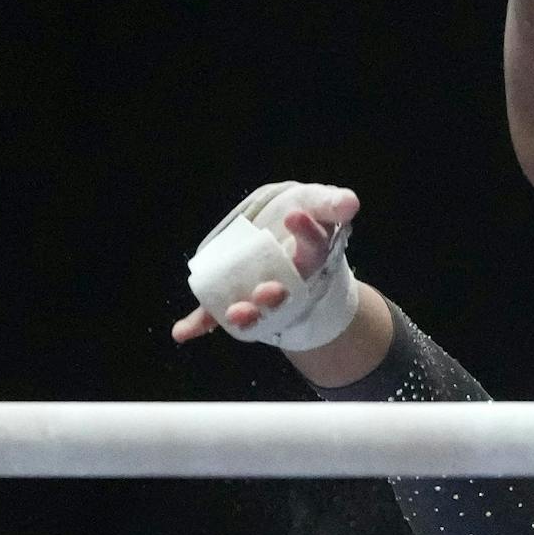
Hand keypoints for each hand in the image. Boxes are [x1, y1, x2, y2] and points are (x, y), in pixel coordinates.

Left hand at [170, 184, 361, 342]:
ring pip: (254, 310)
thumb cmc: (301, 218)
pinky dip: (199, 324)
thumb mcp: (315, 202)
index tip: (293, 216)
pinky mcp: (233, 296)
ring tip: (235, 314)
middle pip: (284, 294)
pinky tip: (183, 332)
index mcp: (310, 257)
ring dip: (246, 315)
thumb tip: (350, 203)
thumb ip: (330, 203)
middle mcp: (287, 282)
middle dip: (275, 296)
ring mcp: (258, 292)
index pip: (313, 247)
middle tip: (266, 291)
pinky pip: (215, 314)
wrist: (282, 234)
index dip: (306, 234)